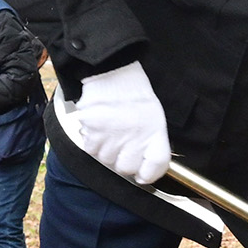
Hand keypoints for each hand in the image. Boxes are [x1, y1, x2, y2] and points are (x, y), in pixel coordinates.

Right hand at [72, 63, 170, 183]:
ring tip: (110, 131)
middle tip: (122, 144)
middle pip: (126, 169)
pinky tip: (99, 128)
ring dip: (107, 150)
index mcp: (155, 134)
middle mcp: (135, 140)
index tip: (143, 173)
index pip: (155, 168)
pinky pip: (91, 150)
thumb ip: (151, 143)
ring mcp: (113, 139)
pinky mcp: (93, 135)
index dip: (148, 174)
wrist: (112, 73)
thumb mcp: (154, 116)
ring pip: (106, 160)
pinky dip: (93, 142)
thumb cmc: (134, 93)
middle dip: (123, 160)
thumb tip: (143, 167)